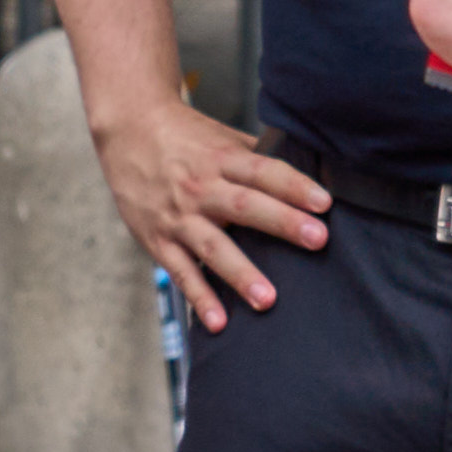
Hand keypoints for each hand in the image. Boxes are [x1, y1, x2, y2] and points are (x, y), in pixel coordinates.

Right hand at [92, 93, 327, 331]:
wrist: (127, 129)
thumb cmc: (185, 136)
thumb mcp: (221, 136)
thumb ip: (257, 156)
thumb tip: (309, 170)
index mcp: (221, 158)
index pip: (263, 171)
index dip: (294, 185)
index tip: (324, 202)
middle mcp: (200, 187)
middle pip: (244, 206)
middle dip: (282, 223)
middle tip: (318, 240)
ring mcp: (178, 216)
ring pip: (212, 246)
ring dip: (240, 274)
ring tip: (268, 299)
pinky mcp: (158, 240)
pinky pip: (181, 272)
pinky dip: (199, 297)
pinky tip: (218, 322)